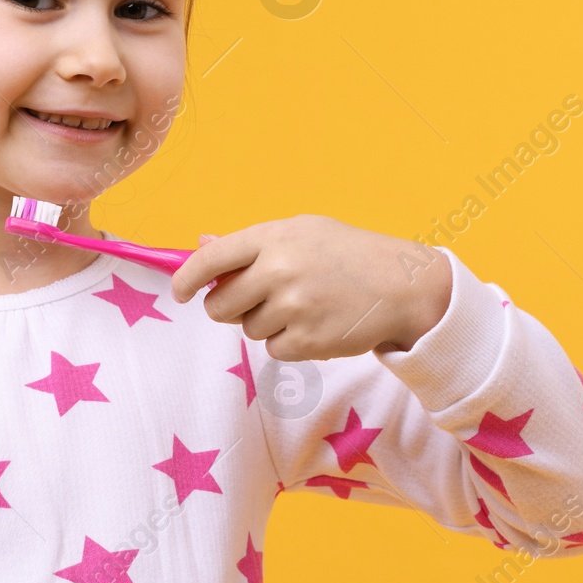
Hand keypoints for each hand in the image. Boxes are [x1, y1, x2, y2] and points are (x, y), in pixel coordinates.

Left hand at [171, 215, 452, 361]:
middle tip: (256, 301)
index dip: (187, 279)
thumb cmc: (348, 254)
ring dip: (265, 324)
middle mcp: (278, 271)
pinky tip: (315, 324)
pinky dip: (289, 343)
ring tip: (301, 306)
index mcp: (272, 237)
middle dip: (229, 309)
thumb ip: (249, 244)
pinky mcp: (307, 341)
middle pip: (220, 306)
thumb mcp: (301, 232)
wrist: (402, 286)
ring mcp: (292, 308)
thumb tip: (202, 244)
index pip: (210, 260)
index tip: (181, 291)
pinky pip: (273, 350)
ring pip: (248, 330)